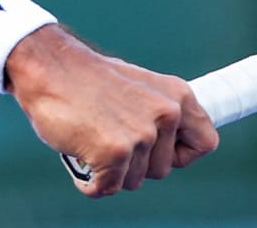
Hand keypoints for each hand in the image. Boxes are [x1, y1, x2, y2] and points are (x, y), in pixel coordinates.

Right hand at [6, 25, 217, 196]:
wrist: (50, 68)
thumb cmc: (88, 80)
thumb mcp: (140, 88)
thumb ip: (158, 114)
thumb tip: (167, 145)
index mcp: (177, 96)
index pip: (206, 143)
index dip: (181, 155)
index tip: (160, 153)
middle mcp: (166, 114)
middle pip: (162, 170)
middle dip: (135, 164)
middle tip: (110, 138)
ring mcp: (141, 135)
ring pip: (134, 181)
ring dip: (111, 171)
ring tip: (93, 140)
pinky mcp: (115, 152)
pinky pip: (108, 188)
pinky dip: (91, 183)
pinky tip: (81, 160)